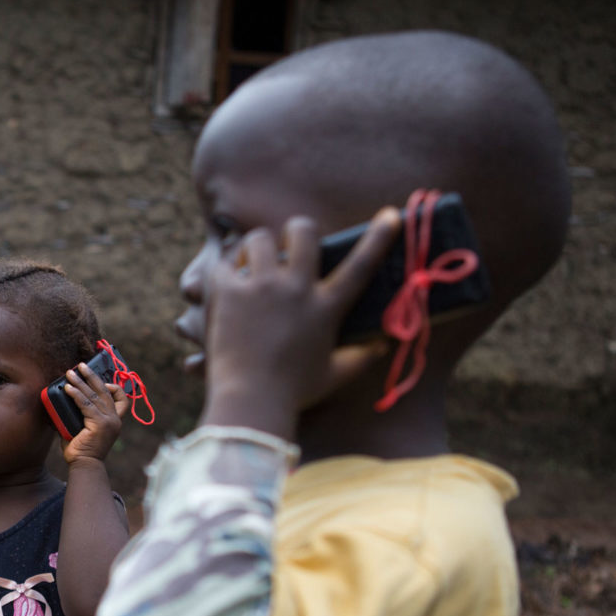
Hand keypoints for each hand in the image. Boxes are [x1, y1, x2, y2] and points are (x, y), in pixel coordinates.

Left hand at [60, 363, 129, 464]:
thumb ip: (81, 416)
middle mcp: (114, 420)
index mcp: (114, 421)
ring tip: (69, 373)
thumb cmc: (81, 450)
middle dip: (92, 376)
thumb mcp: (84, 429)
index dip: (115, 388)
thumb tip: (65, 402)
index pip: (122, 400)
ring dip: (80, 382)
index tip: (102, 381)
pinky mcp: (99, 424)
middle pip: (106, 391)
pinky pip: (86, 404)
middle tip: (81, 365)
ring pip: (94, 395)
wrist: (84, 466)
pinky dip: (76, 394)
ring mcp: (108, 422)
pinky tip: (67, 388)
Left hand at [201, 210, 401, 438]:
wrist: (250, 400)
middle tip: (289, 242)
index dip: (378, 237)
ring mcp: (261, 288)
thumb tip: (384, 344)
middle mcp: (296, 289)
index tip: (391, 215)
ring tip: (251, 262)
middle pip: (302, 231)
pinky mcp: (229, 293)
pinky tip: (226, 282)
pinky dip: (225, 270)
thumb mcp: (334, 376)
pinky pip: (224, 263)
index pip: (360, 266)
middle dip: (297, 230)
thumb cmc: (294, 392)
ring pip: (259, 238)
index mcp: (326, 308)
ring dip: (256, 247)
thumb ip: (361, 357)